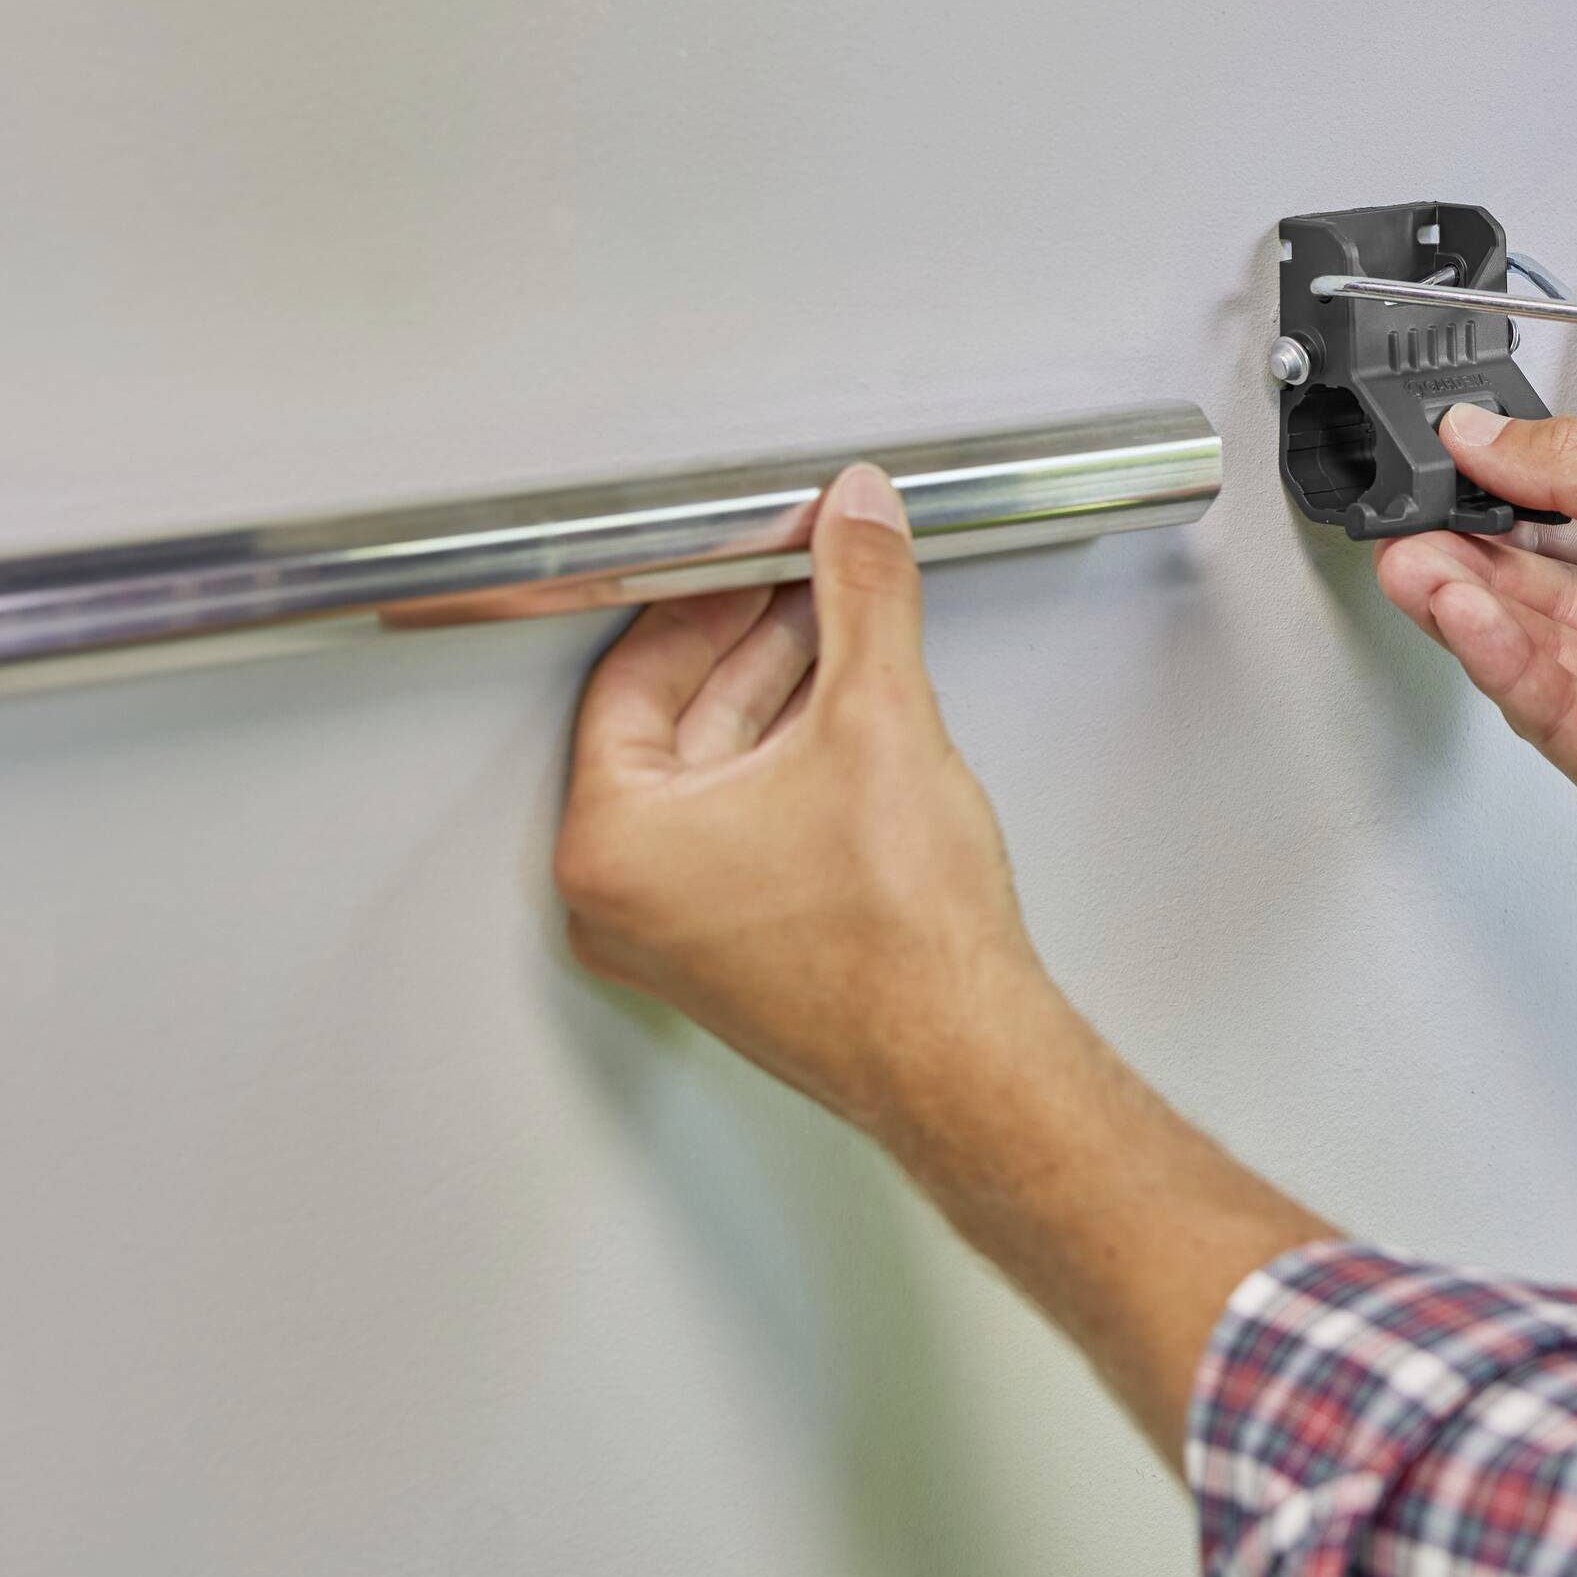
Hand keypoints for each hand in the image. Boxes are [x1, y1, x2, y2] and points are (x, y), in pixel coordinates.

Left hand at [553, 464, 1048, 1140]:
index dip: (706, 599)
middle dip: (753, 643)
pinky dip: (791, 767)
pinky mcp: (736, 951)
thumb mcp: (877, 719)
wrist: (964, 1054)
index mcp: (612, 845)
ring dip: (781, 701)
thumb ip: (864, 596)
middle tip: (810, 579)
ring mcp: (678, 934)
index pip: (633, 677)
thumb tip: (857, 522)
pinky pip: (745, 829)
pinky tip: (852, 724)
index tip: (759, 558)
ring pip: (716, 778)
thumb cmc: (899, 944)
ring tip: (846, 639)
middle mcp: (625, 900)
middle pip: (674, 725)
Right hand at [1373, 407, 1576, 877]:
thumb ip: (1573, 465)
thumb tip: (1490, 433)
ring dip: (1468, 601)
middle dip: (1473, 551)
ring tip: (1410, 560)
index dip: (1516, 492)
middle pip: (1548, 585)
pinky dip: (1497, 655)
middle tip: (1410, 517)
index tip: (1453, 463)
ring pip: (1534, 644)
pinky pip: (1542, 705)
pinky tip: (1460, 613)